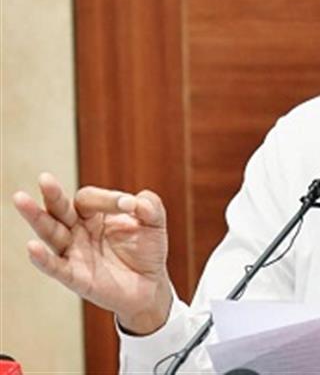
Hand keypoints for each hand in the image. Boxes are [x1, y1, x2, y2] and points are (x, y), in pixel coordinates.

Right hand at [13, 173, 172, 334]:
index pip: (89, 198)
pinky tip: (32, 246)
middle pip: (61, 209)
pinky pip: (54, 266)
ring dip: (37, 217)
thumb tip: (137, 201)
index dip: (108, 199)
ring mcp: (74, 252)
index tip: (130, 205)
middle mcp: (79, 230)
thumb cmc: (147, 249)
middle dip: (53, 195)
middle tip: (44, 178)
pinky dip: (42, 258)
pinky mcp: (74, 276)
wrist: (150, 284)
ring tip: (21, 199)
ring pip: (51, 232)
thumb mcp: (154, 223)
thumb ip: (150, 206)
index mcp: (95, 214)